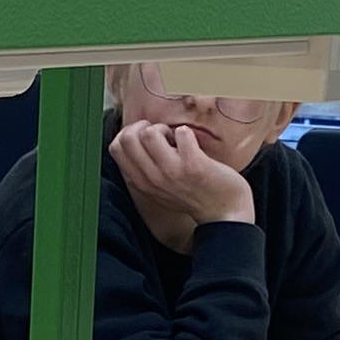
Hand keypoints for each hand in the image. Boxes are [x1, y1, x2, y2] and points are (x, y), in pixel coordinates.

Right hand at [109, 123, 256, 256]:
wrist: (223, 213)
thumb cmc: (193, 195)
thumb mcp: (159, 188)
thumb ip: (144, 169)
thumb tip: (135, 137)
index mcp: (141, 182)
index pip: (116, 147)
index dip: (130, 133)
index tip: (147, 138)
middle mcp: (152, 178)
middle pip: (127, 137)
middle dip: (146, 127)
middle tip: (163, 137)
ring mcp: (172, 172)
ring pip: (149, 133)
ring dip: (165, 129)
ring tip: (177, 141)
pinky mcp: (194, 165)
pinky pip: (182, 134)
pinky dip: (187, 133)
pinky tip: (193, 145)